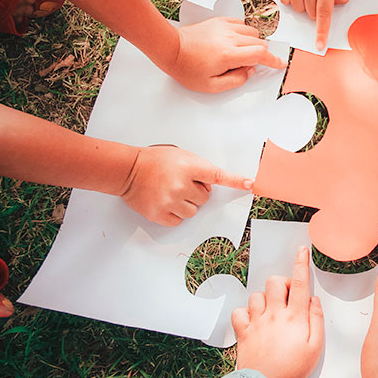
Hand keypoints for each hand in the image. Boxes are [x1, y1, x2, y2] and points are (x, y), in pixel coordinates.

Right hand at [119, 145, 251, 225]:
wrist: (128, 170)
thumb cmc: (155, 161)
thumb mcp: (181, 156)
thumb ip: (199, 168)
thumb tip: (213, 184)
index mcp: (189, 167)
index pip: (217, 175)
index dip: (234, 181)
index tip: (249, 184)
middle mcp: (181, 185)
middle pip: (205, 198)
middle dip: (196, 191)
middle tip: (180, 182)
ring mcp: (170, 201)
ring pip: (193, 211)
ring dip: (186, 204)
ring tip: (171, 192)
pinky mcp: (159, 214)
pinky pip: (179, 221)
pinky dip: (174, 214)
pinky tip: (165, 202)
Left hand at [162, 17, 286, 92]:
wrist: (171, 49)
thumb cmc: (187, 68)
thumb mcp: (212, 86)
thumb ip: (236, 80)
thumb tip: (250, 71)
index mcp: (229, 55)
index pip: (260, 54)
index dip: (274, 60)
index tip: (280, 63)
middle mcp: (229, 38)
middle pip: (259, 42)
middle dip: (263, 54)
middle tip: (258, 63)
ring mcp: (224, 27)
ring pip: (252, 32)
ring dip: (254, 43)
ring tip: (245, 53)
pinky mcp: (218, 22)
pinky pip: (240, 23)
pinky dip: (244, 32)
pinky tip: (238, 41)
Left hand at [231, 246, 323, 377]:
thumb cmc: (292, 369)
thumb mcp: (315, 347)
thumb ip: (316, 319)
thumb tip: (313, 300)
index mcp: (294, 317)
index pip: (299, 283)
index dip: (301, 264)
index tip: (301, 251)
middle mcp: (274, 315)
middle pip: (274, 282)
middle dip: (282, 282)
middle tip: (287, 296)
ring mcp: (256, 322)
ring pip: (257, 295)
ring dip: (265, 298)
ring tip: (271, 312)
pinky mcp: (243, 331)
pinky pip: (239, 311)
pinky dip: (245, 312)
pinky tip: (253, 320)